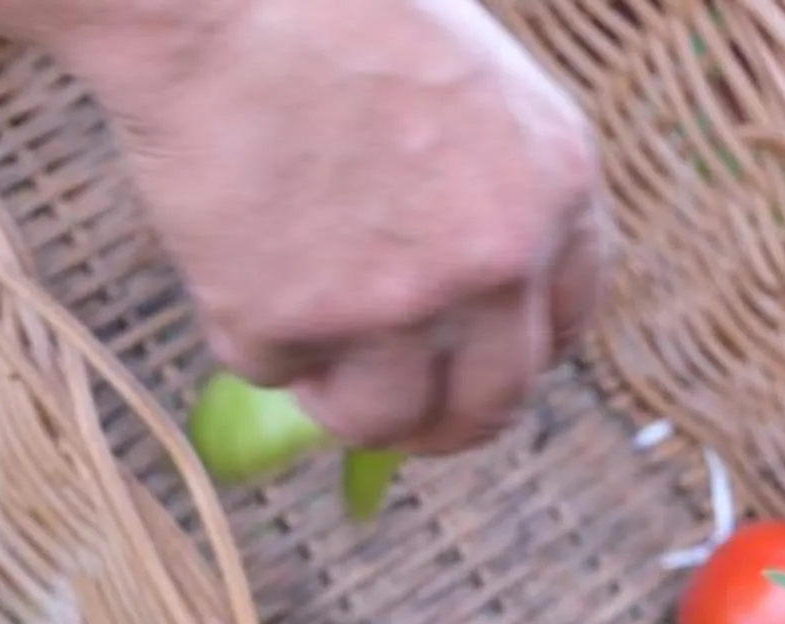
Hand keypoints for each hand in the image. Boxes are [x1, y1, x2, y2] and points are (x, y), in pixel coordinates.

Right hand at [46, 0, 609, 454]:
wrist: (219, 5)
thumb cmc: (331, 16)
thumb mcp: (470, 85)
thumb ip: (490, 186)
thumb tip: (466, 299)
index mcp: (557, 185)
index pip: (565, 324)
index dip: (513, 357)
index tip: (472, 367)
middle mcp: (494, 259)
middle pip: (487, 404)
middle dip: (439, 421)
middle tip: (391, 411)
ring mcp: (395, 304)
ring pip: (378, 419)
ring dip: (337, 391)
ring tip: (294, 317)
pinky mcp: (294, 328)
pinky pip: (273, 372)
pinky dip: (249, 328)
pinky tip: (234, 247)